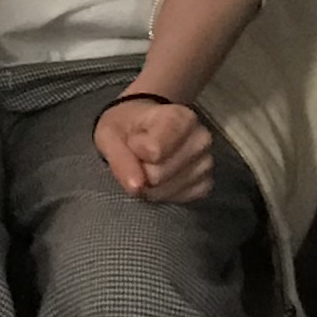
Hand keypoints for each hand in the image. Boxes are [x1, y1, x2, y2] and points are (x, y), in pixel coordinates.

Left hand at [95, 94, 214, 204]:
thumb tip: (136, 187)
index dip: (135, 152)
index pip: (154, 151)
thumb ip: (120, 159)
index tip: (133, 140)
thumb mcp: (110, 134)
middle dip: (142, 172)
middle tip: (140, 156)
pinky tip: (163, 177)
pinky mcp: (206, 182)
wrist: (146, 127)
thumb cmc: (128, 126)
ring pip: (168, 191)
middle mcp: (200, 138)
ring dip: (151, 185)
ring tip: (151, 165)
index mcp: (180, 117)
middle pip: (159, 175)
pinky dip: (165, 193)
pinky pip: (180, 199)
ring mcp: (206, 162)